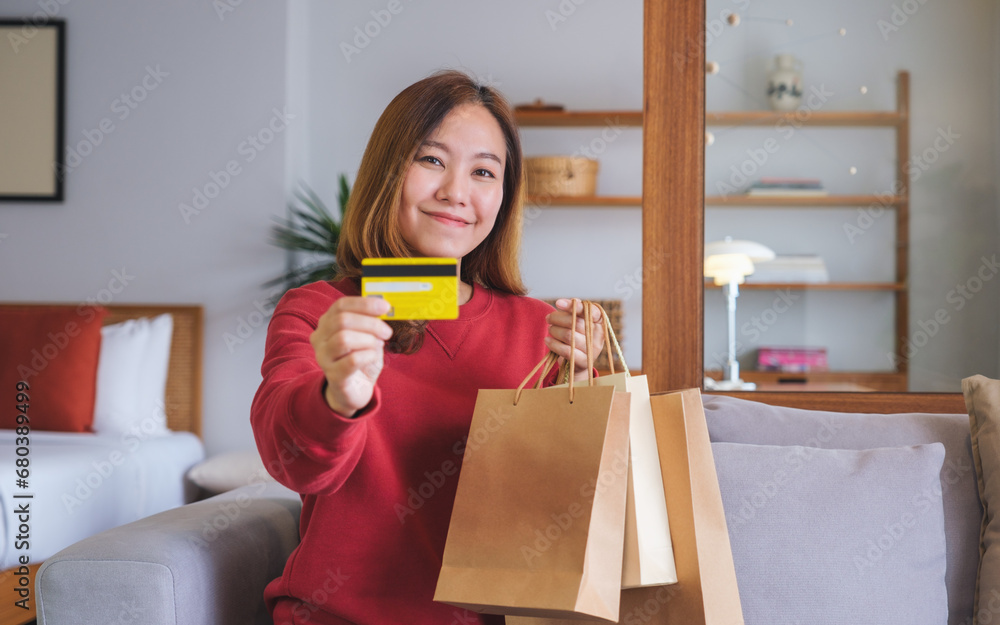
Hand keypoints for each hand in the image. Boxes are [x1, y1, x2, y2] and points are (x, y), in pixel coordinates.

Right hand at [310, 296, 392, 416]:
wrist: (355, 389)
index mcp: (327, 323)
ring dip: (368, 340)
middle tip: (386, 332)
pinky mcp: (333, 376)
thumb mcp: (367, 335)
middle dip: (370, 323)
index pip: (340, 305)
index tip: (385, 307)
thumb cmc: (361, 359)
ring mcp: (323, 358)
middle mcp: (319, 338)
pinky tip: (373, 357)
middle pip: (342, 321)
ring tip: (377, 345)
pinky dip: (368, 355)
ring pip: (344, 339)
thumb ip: (371, 321)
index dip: (364, 304)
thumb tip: (384, 306)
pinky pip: (352, 360)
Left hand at [544, 299, 604, 381]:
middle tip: (548, 318)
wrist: (577, 363)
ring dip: (555, 331)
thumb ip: (573, 311)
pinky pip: (566, 351)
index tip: (557, 303)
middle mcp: (598, 336)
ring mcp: (592, 350)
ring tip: (550, 330)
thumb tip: (565, 302)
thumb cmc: (576, 337)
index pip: (592, 311)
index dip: (575, 306)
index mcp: (599, 323)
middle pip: (576, 322)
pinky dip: (553, 344)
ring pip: (569, 336)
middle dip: (558, 318)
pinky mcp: (583, 362)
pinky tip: (547, 340)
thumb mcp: (577, 323)